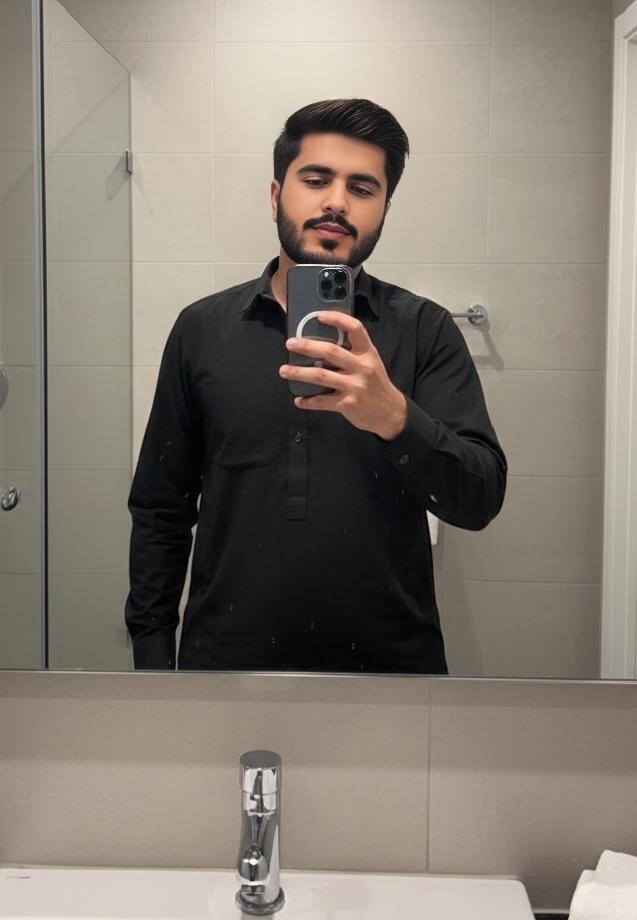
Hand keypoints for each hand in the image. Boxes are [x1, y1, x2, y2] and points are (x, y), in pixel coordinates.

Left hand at [279, 311, 406, 440]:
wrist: (390, 412)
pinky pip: (322, 401)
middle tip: (290, 344)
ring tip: (285, 370)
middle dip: (307, 346)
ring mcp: (355, 386)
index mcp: (368, 353)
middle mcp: (362, 367)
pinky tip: (299, 399)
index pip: (355, 329)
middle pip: (330, 351)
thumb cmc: (376, 384)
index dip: (337, 319)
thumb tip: (323, 342)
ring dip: (299, 373)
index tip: (319, 315)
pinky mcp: (348, 404)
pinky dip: (308, 401)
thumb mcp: (371, 362)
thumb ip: (353, 352)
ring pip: (321, 376)